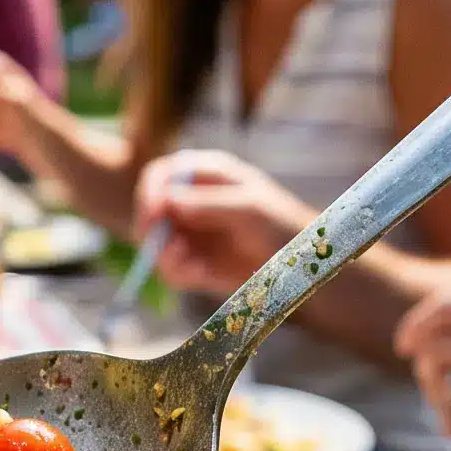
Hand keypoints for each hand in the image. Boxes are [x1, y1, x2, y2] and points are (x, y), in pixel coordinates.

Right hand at [129, 149, 312, 297]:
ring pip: (154, 244)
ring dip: (166, 259)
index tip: (154, 215)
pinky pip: (169, 269)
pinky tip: (203, 276)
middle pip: (148, 210)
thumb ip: (210, 203)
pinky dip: (180, 274)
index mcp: (206, 175)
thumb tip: (168, 201)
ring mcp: (189, 233)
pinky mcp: (191, 262)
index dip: (150, 192)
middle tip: (171, 249)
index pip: (161, 174)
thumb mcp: (250, 208)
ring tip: (195, 268)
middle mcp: (191, 201)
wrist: (302, 266)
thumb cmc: (283, 225)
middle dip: (152, 232)